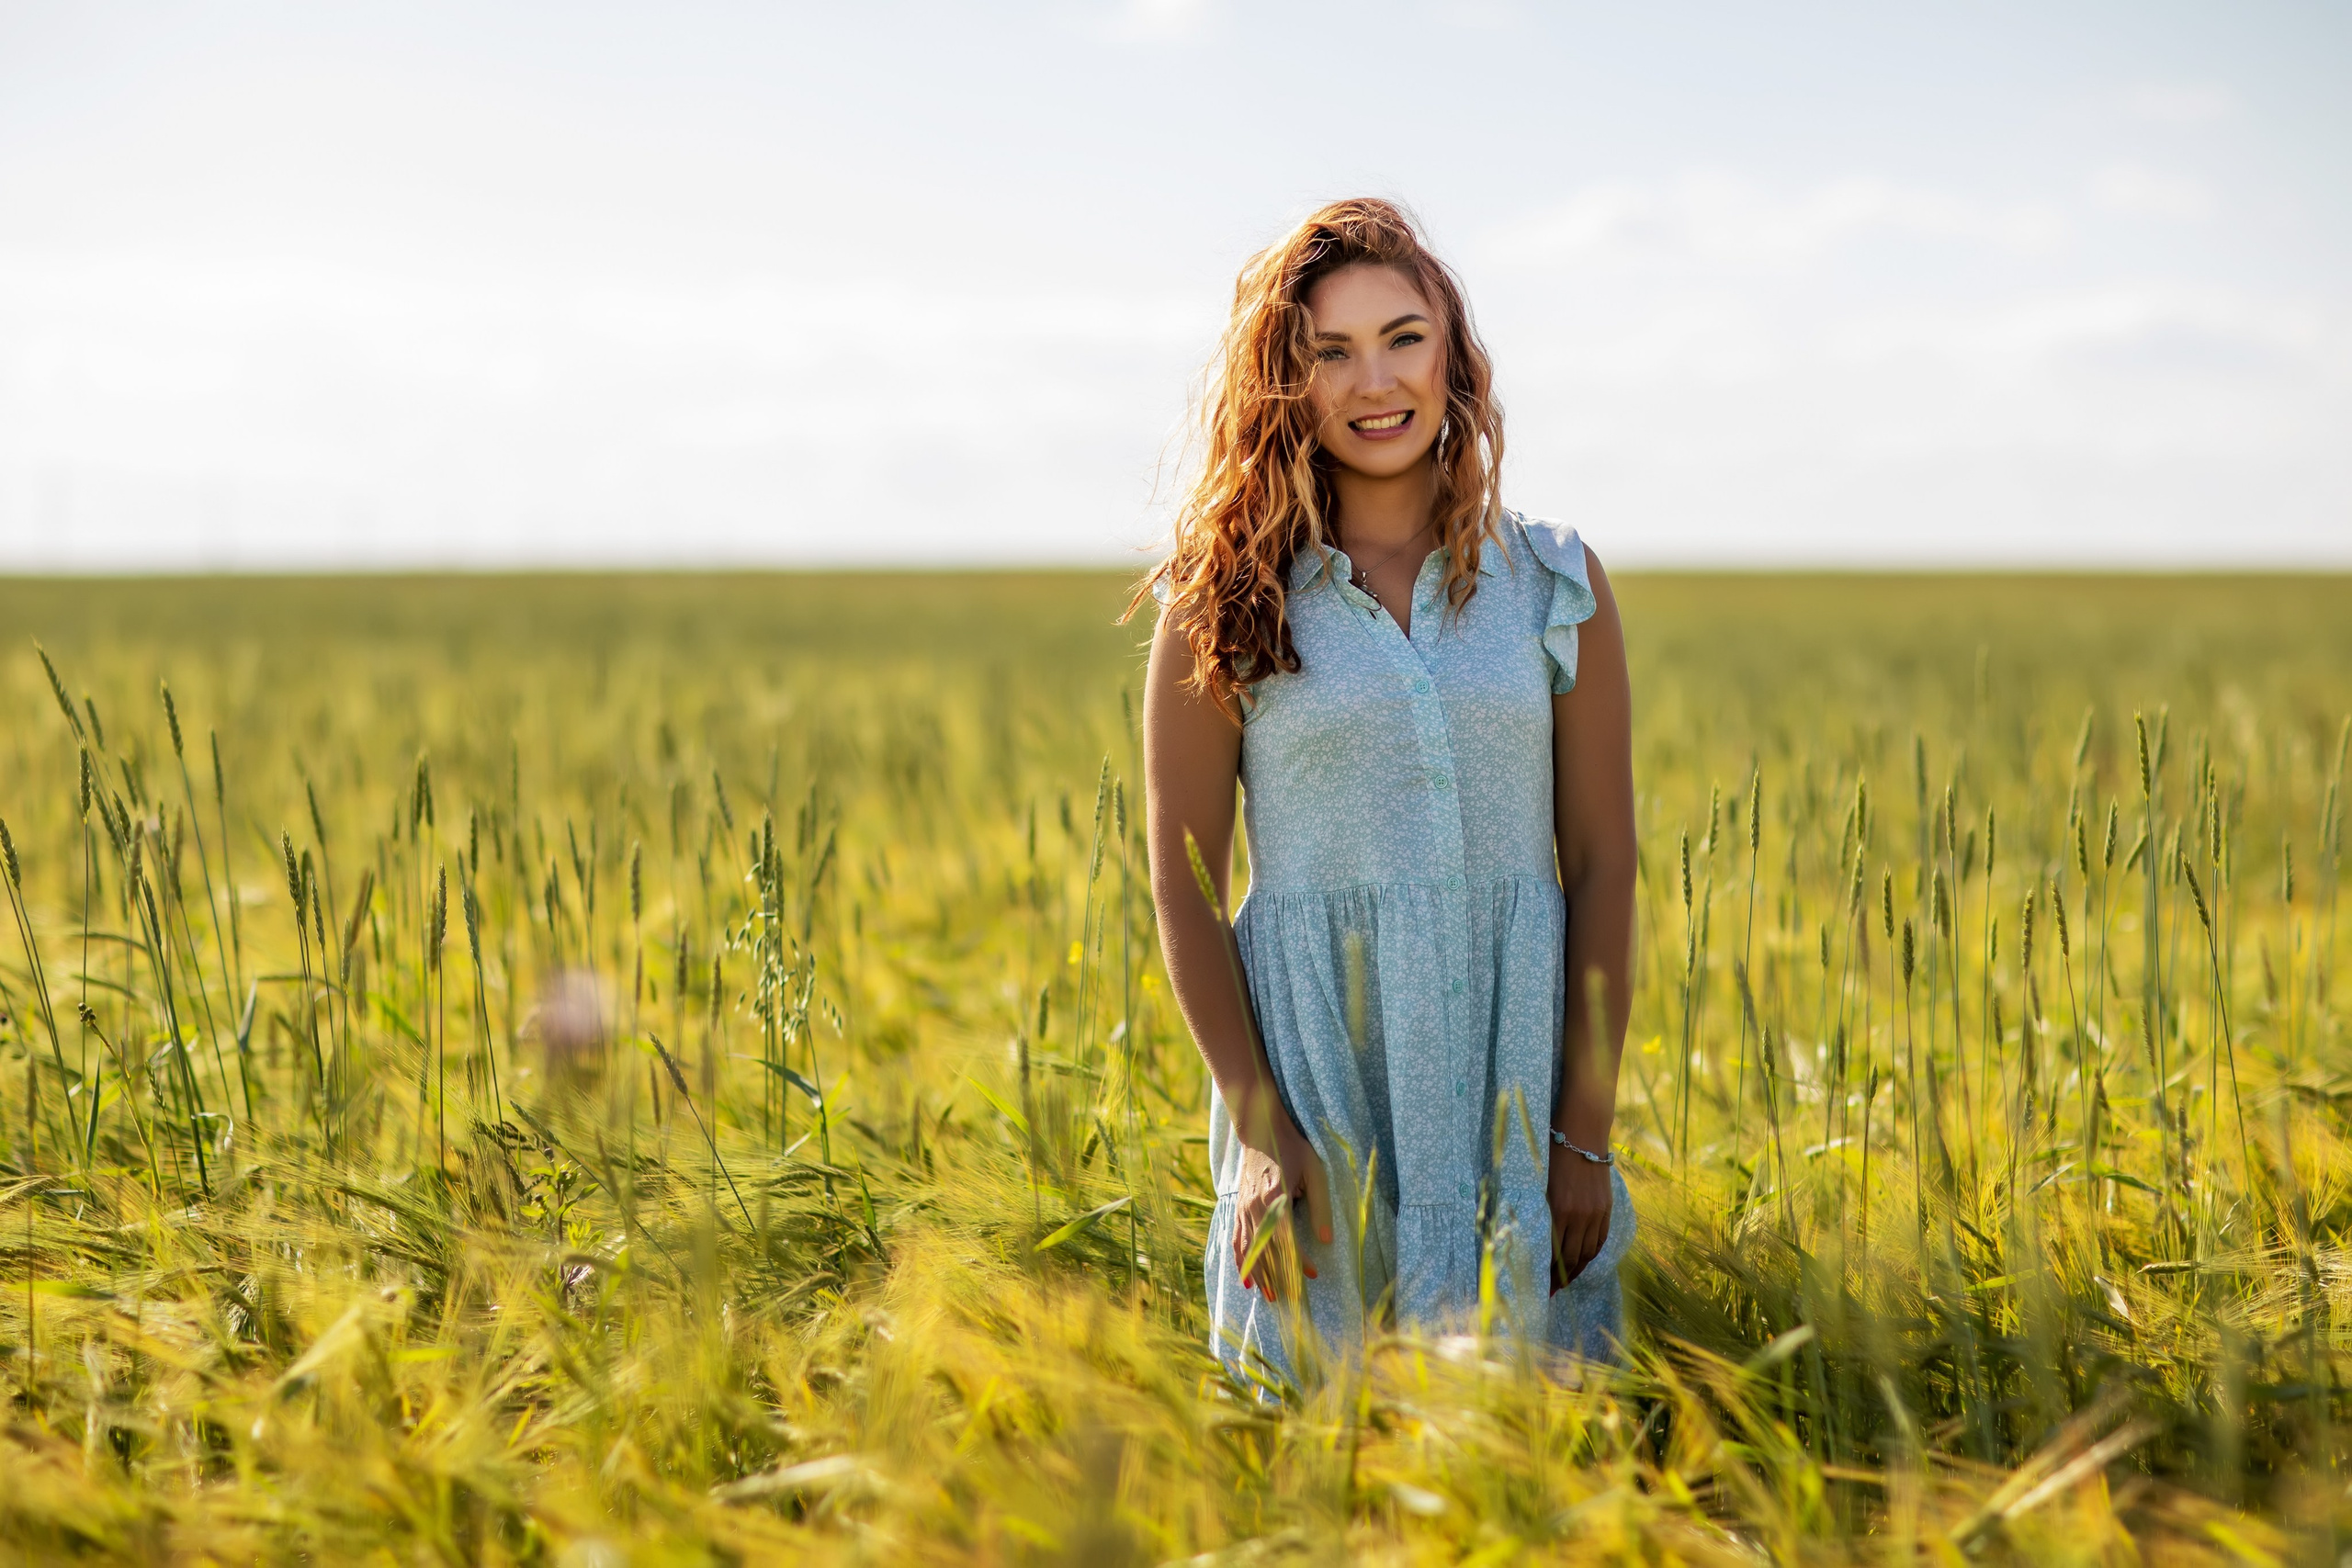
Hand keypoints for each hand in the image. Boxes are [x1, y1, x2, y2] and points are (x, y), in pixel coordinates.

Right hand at [1231, 1104, 1332, 1301]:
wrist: (1260, 1129)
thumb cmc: (1293, 1148)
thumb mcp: (1316, 1171)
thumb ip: (1321, 1206)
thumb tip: (1327, 1240)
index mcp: (1276, 1198)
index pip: (1287, 1240)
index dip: (1300, 1261)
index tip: (1312, 1275)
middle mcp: (1255, 1207)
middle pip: (1266, 1251)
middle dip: (1278, 1276)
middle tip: (1290, 1299)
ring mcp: (1243, 1208)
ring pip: (1249, 1250)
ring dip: (1259, 1275)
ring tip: (1270, 1296)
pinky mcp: (1238, 1207)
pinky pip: (1237, 1240)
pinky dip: (1241, 1260)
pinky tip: (1246, 1279)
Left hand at [1547, 1146, 1613, 1290]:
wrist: (1581, 1135)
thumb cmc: (1551, 1156)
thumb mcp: (1539, 1185)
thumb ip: (1540, 1212)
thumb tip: (1533, 1240)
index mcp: (1558, 1210)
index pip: (1552, 1252)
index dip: (1547, 1273)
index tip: (1540, 1287)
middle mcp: (1578, 1215)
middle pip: (1571, 1257)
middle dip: (1560, 1278)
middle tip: (1551, 1291)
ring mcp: (1595, 1213)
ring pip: (1587, 1252)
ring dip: (1576, 1270)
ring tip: (1566, 1281)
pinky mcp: (1606, 1208)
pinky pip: (1601, 1239)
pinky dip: (1592, 1254)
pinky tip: (1584, 1262)